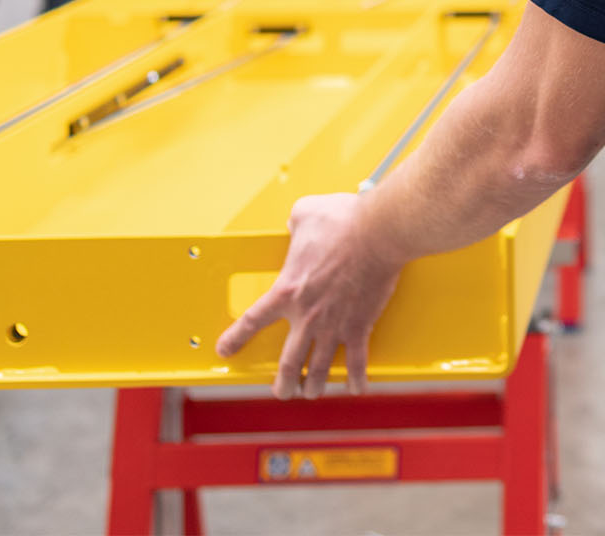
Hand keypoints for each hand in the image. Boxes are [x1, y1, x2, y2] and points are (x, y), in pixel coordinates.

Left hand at [216, 192, 404, 398]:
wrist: (378, 232)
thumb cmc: (344, 221)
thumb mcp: (307, 213)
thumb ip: (295, 222)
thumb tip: (295, 222)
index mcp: (288, 290)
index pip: (252, 321)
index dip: (235, 339)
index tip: (226, 350)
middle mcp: (307, 314)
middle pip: (288, 361)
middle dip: (283, 382)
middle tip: (281, 390)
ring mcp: (335, 323)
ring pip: (318, 368)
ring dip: (313, 385)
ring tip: (311, 393)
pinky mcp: (361, 324)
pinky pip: (357, 360)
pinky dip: (356, 377)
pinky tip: (356, 388)